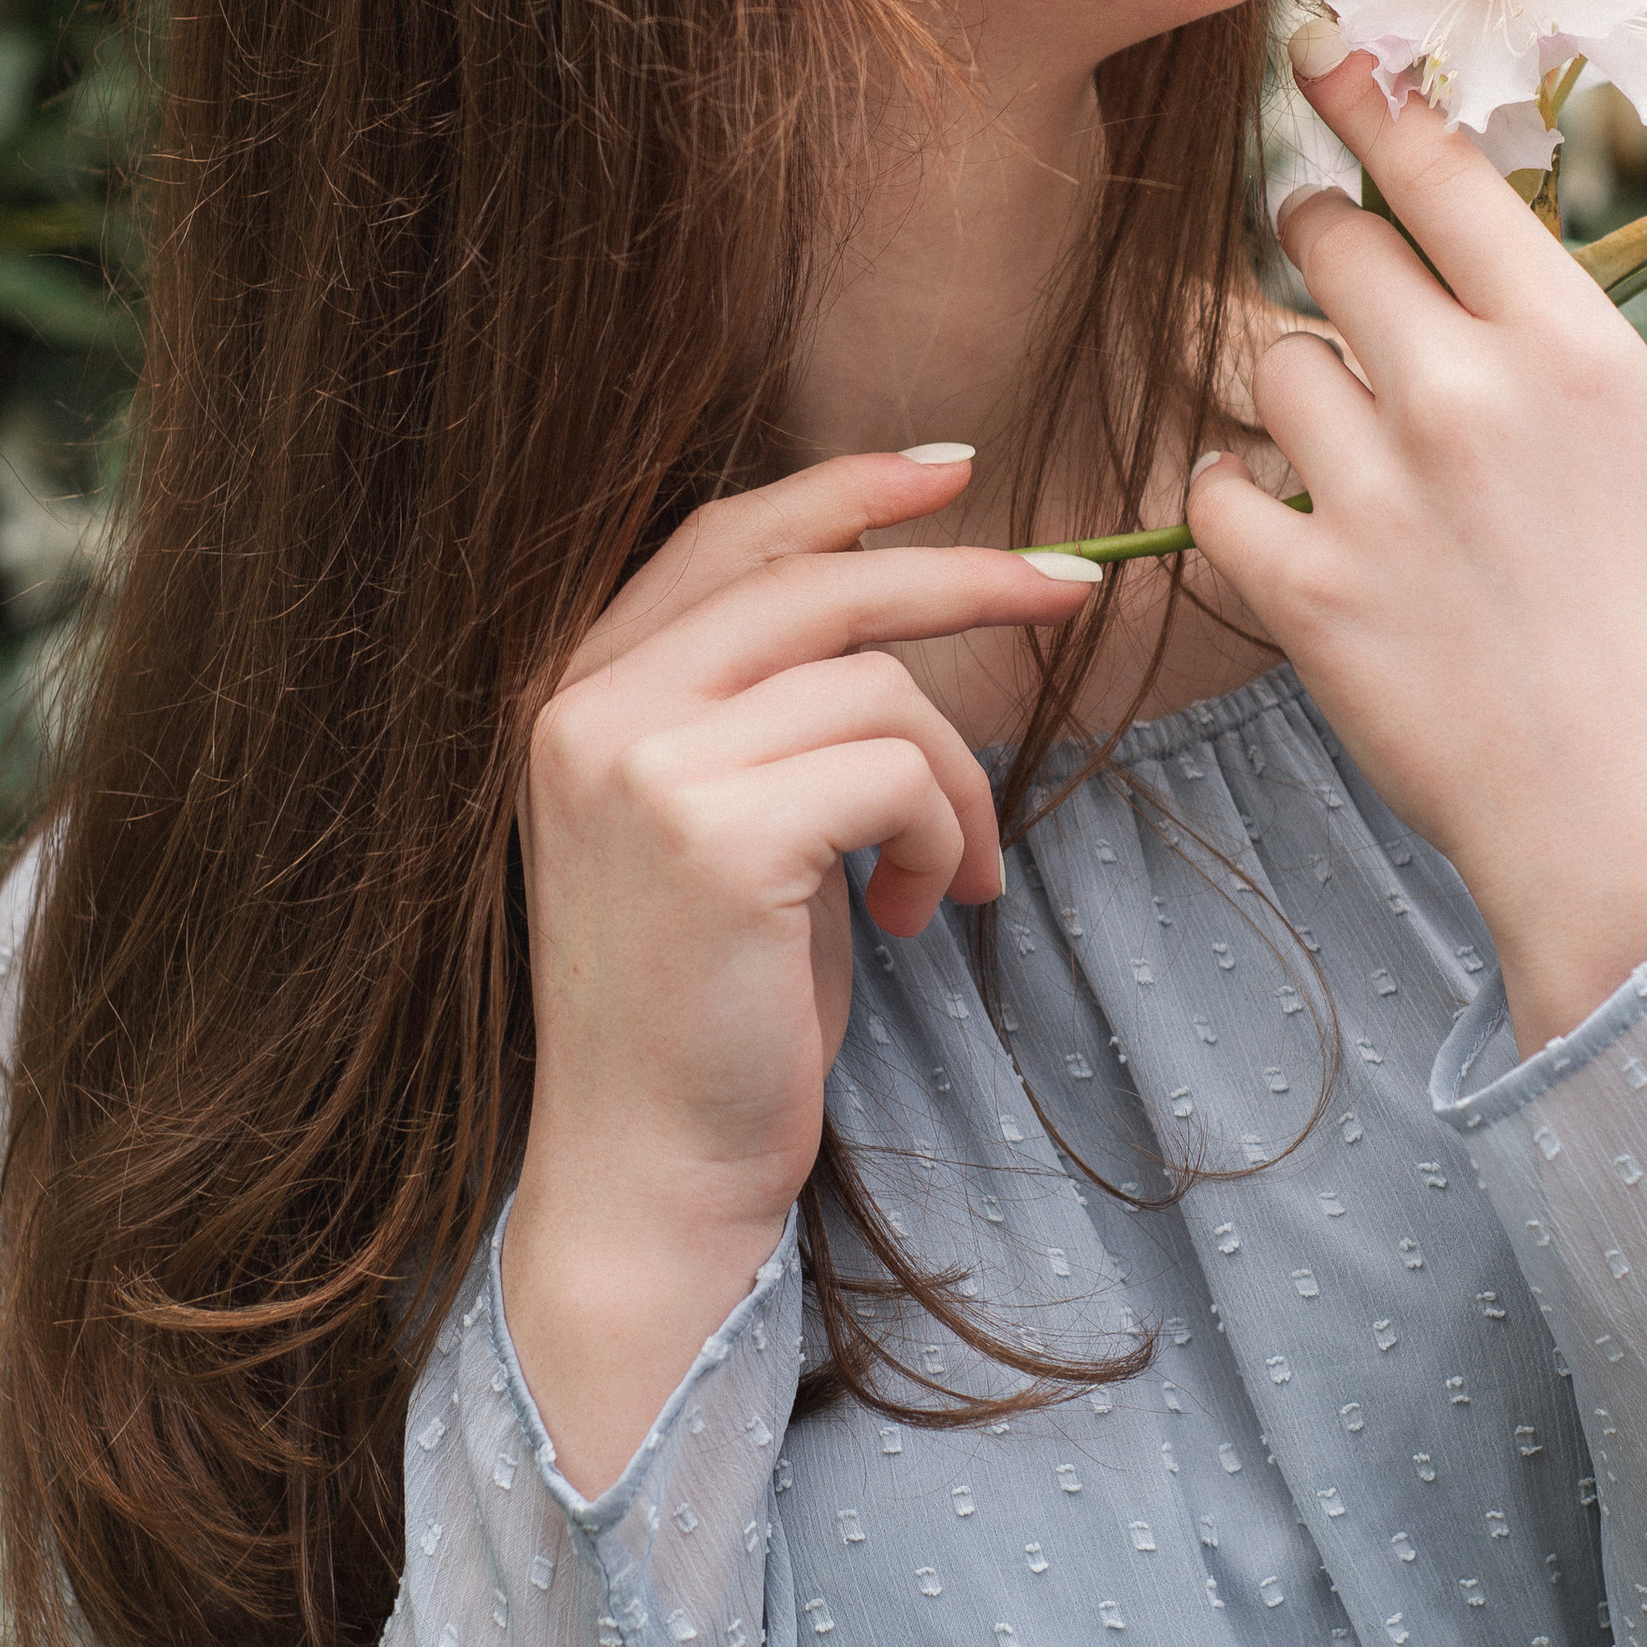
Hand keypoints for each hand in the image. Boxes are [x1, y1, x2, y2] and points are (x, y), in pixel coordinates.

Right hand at [505, 451, 1099, 1491]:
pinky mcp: (715, 833)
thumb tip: (899, 608)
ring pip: (876, 688)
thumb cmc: (709, 1011)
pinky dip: (944, 835)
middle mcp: (587, 708)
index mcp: (575, 691)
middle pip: (814, 578)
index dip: (844, 491)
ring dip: (954, 782)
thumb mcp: (726, 823)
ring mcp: (639, 764)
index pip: (722, 536)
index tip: (956, 473)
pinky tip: (922, 914)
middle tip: (1071, 591)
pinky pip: (895, 771)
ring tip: (950, 877)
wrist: (651, 1173)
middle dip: (962, 574)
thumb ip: (766, 707)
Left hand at [1185, 51, 1646, 1052]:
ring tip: (1345, 428)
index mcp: (1572, 349)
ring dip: (1297, 379)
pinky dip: (1236, 497)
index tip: (1327, 60)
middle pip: (1324, 241)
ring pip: (1270, 364)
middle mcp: (1456, 396)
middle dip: (1324, 234)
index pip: (1435, 170)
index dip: (1368, 101)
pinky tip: (1284, 519)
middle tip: (1340, 260)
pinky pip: (1216, 493)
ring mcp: (1370, 495)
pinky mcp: (1304, 596)